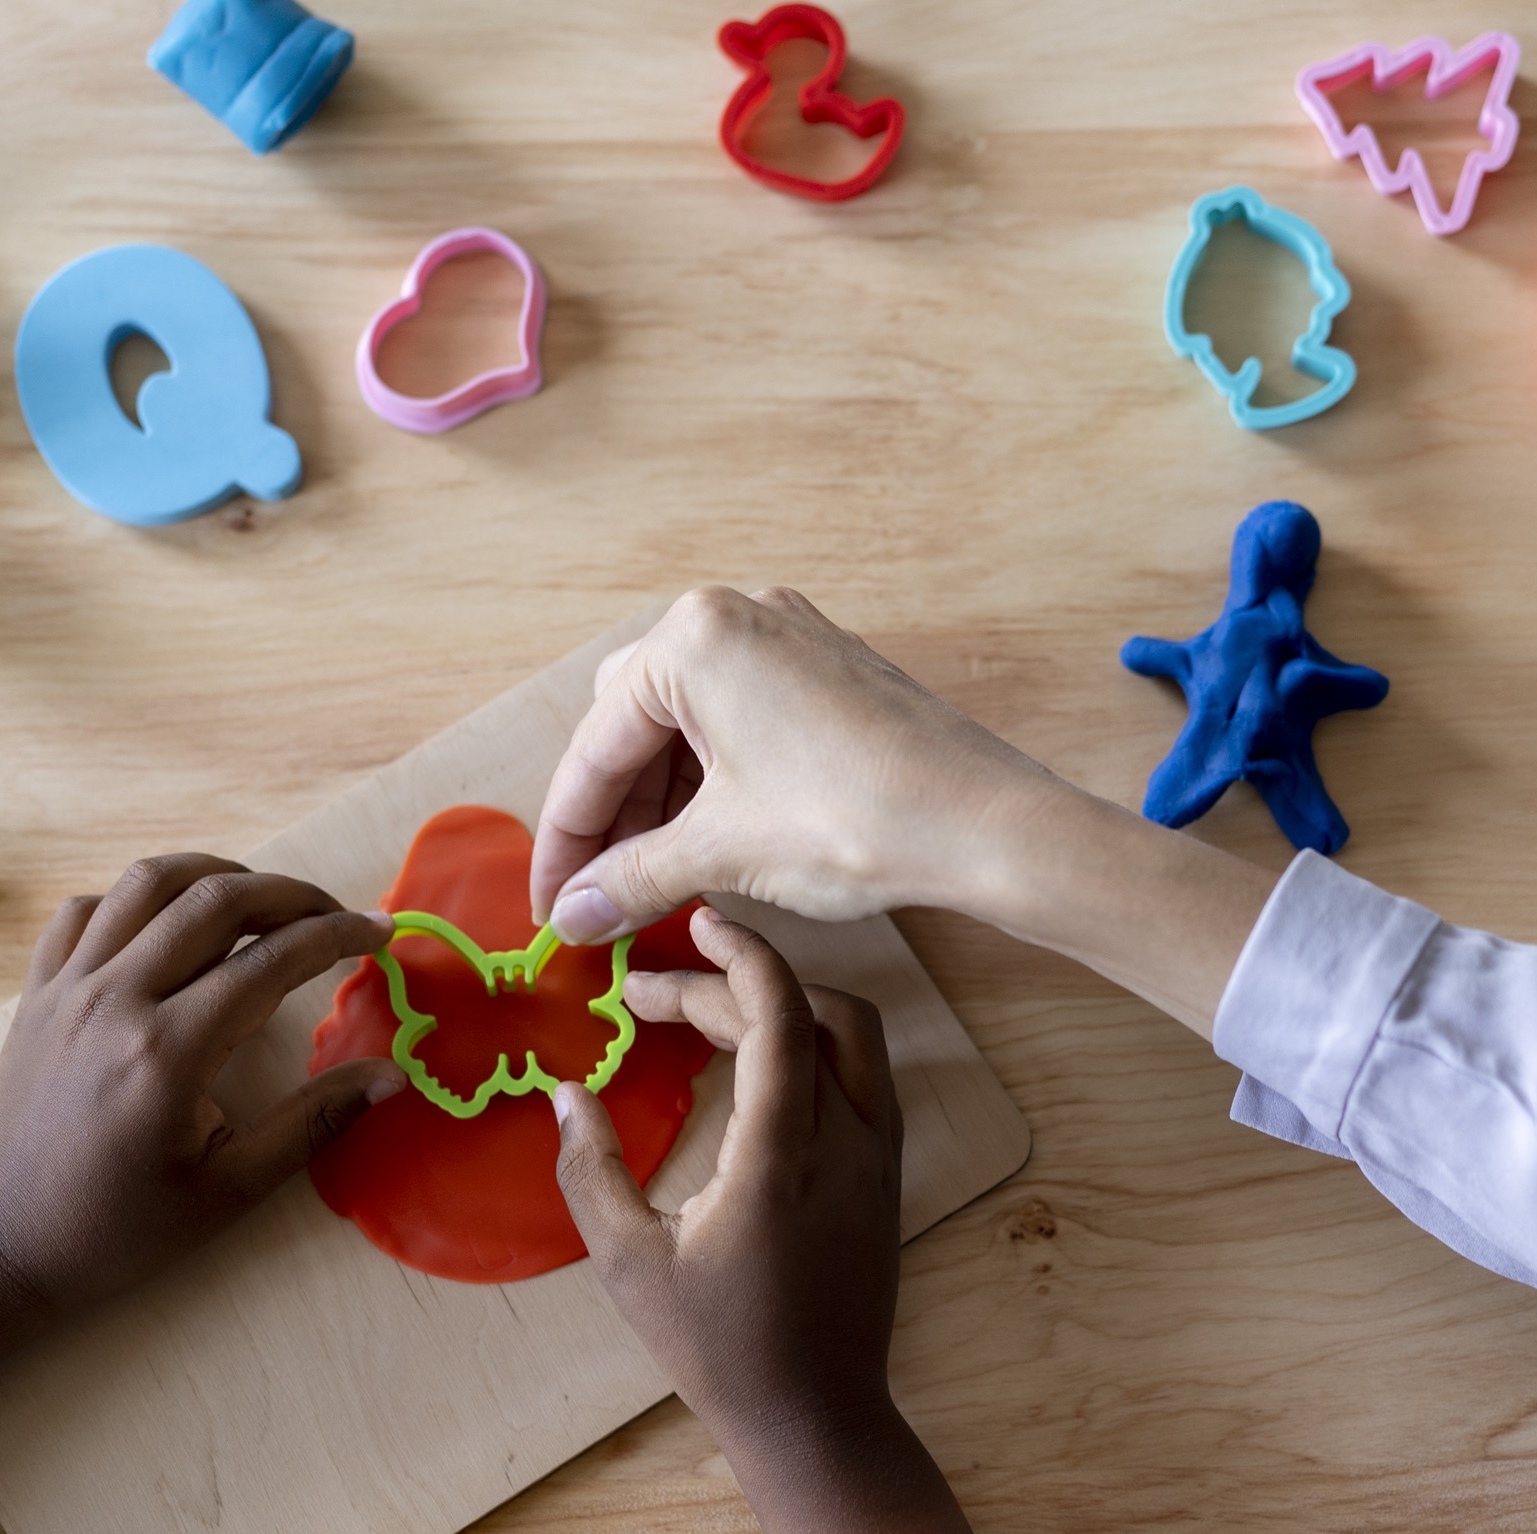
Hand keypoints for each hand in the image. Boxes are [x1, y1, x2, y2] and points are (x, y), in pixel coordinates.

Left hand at [0, 854, 403, 1313]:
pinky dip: (135, 902)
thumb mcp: (231, 1190)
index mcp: (168, 1051)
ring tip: (259, 902)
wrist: (4, 1246)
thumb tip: (393, 1076)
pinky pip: (84, 910)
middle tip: (332, 916)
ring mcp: (66, 988)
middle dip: (290, 893)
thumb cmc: (122, 1229)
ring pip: (146, 883)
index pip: (272, 960)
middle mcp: (115, 1000)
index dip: (338, 935)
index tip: (380, 934)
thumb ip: (313, 1122)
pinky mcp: (35, 992)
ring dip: (215, 876)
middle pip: (215, 899)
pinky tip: (168, 930)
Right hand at [531, 586, 1067, 942]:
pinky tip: (707, 846)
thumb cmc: (857, 819)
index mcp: (694, 639)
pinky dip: (713, 783)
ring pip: (688, 726)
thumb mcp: (722, 852)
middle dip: (613, 816)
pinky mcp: (828, 670)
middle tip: (599, 897)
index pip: (596, 748)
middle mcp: (737, 616)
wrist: (985, 825)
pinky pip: (741, 722)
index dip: (567, 840)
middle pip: (634, 726)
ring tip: (652, 884)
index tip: (550, 905)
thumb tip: (574, 914)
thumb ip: (632, 878)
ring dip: (662, 805)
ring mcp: (789, 636)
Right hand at [551, 906, 902, 1446]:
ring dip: (785, 1003)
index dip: (741, 953)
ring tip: (706, 1012)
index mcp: (784, 1156)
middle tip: (650, 996)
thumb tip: (565, 1092)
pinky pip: (863, 1074)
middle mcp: (848, 1141)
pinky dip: (812, 1042)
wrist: (818, 1415)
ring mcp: (879, 1157)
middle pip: (808, 1013)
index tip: (697, 921)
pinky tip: (756, 1061)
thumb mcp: (629, 1264)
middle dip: (732, 983)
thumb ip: (591, 1170)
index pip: (779, 1014)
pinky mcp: (888, 1174)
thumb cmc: (717, 1347)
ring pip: (852, 1035)